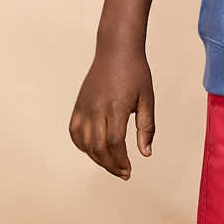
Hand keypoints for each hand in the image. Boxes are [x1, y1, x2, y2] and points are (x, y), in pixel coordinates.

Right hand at [68, 43, 154, 179]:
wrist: (116, 50)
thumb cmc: (136, 73)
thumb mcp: (147, 99)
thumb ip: (147, 128)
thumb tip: (146, 154)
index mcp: (115, 107)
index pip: (115, 143)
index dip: (121, 161)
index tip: (130, 170)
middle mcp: (96, 108)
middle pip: (98, 147)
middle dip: (110, 165)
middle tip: (123, 173)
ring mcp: (84, 107)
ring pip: (84, 143)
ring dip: (97, 158)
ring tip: (111, 165)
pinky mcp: (78, 105)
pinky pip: (75, 132)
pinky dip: (82, 146)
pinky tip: (95, 151)